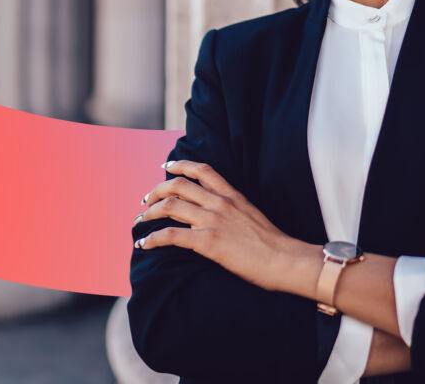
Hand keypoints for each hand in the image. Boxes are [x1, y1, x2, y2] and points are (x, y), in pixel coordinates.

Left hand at [133, 159, 308, 291]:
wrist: (285, 260)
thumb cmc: (273, 244)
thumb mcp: (252, 216)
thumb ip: (234, 210)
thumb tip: (220, 215)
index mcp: (232, 195)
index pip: (202, 170)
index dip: (180, 165)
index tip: (166, 167)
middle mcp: (219, 202)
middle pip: (178, 185)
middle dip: (156, 190)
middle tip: (145, 201)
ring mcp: (212, 220)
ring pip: (170, 206)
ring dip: (149, 213)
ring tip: (140, 221)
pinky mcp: (207, 241)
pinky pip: (170, 235)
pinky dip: (152, 239)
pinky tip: (144, 244)